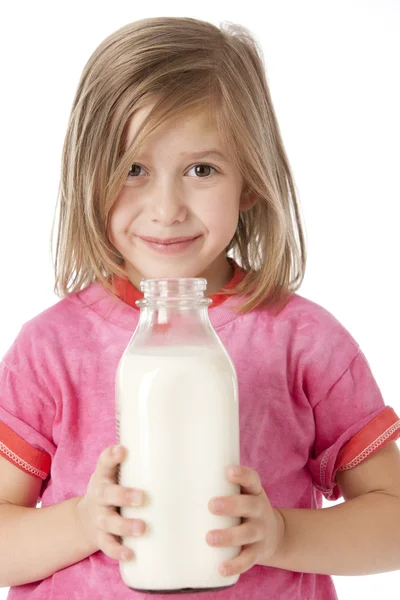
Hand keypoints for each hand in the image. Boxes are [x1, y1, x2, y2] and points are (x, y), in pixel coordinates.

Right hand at [75, 445, 145, 560]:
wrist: (84, 520)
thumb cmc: (109, 490)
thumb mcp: (112, 474)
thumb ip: (131, 463)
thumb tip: (164, 447)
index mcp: (103, 477)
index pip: (104, 463)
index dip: (112, 456)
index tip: (123, 450)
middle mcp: (99, 497)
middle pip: (107, 494)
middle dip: (123, 495)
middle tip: (141, 497)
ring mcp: (99, 518)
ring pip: (109, 522)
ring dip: (125, 525)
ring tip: (142, 527)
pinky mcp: (100, 537)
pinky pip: (108, 545)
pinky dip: (118, 551)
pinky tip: (130, 554)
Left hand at [206, 465, 284, 576]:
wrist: (274, 535)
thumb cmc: (245, 509)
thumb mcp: (242, 494)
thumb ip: (218, 487)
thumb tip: (172, 481)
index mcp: (254, 492)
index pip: (251, 479)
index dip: (242, 475)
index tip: (229, 471)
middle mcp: (260, 510)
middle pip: (250, 505)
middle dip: (231, 505)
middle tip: (212, 505)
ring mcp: (260, 532)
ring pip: (247, 533)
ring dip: (229, 536)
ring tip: (210, 538)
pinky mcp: (257, 552)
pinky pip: (247, 560)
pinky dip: (236, 565)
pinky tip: (221, 568)